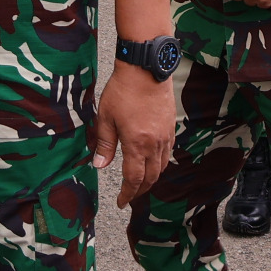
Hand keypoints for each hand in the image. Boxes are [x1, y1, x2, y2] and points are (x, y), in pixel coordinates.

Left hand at [90, 59, 174, 205]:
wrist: (146, 68)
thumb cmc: (123, 90)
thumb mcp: (106, 117)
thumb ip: (104, 143)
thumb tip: (100, 165)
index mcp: (137, 144)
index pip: (134, 179)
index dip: (127, 194)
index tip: (121, 202)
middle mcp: (154, 144)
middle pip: (151, 177)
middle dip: (139, 190)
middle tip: (129, 196)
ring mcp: (165, 136)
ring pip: (161, 166)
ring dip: (151, 178)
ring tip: (140, 182)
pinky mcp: (170, 127)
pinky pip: (168, 153)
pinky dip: (160, 163)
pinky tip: (152, 160)